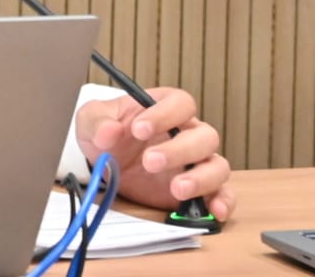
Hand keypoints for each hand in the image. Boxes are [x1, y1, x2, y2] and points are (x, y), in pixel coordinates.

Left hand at [75, 86, 234, 220]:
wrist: (106, 163)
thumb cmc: (106, 133)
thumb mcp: (91, 120)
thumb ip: (97, 120)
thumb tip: (108, 132)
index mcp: (165, 108)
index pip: (180, 103)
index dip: (164, 114)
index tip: (138, 129)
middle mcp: (188, 133)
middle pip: (204, 136)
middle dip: (179, 150)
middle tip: (149, 161)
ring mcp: (196, 162)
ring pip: (218, 166)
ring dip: (201, 178)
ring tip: (176, 188)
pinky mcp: (199, 190)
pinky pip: (223, 194)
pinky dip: (223, 202)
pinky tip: (213, 211)